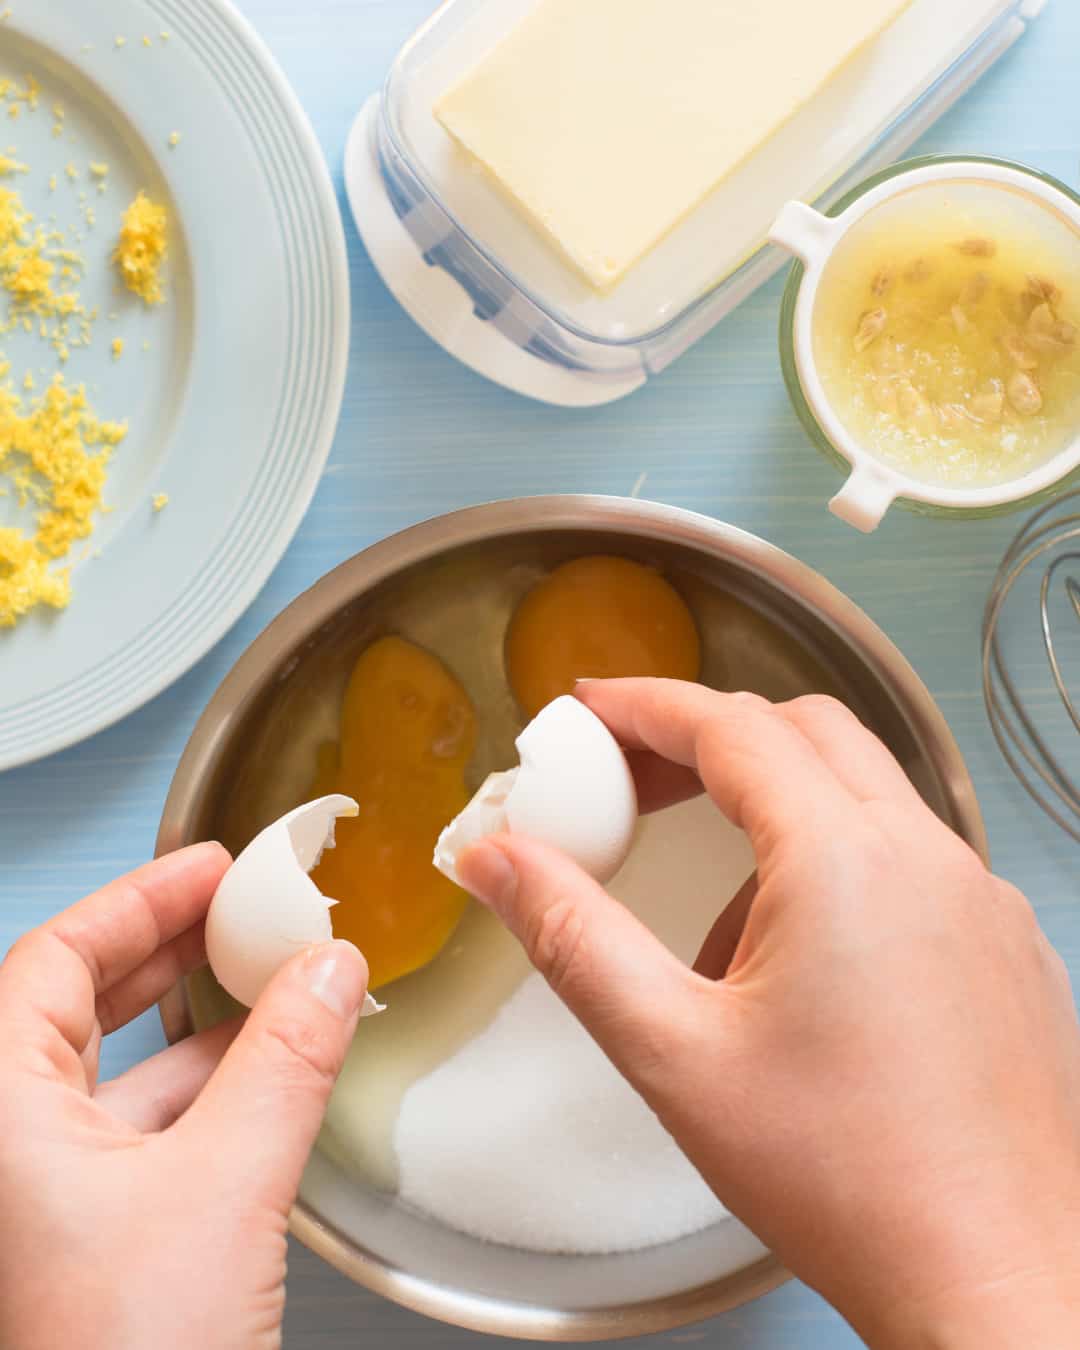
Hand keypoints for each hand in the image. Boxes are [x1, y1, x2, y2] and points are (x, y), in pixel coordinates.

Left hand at [0, 845, 367, 1349]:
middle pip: (79, 1008)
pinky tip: (269, 1079)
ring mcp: (45, 1203)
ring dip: (201, 1028)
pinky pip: (145, 1136)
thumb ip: (285, 1062)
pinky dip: (208, 1094)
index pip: (54, 961)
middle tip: (241, 910)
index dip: (137, 899)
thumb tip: (330, 971)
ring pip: (119, 1076)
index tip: (209, 865)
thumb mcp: (222, 1189)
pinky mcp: (92, 1245)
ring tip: (278, 987)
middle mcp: (7, 1151)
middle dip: (169, 952)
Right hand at [459, 680, 1079, 1349]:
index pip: (733, 728)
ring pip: (863, 794)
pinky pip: (911, 858)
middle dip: (710, 740)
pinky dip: (840, 863)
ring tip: (715, 934)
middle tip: (634, 784)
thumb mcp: (673, 1052)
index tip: (587, 704)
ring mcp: (981, 899)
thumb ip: (572, 936)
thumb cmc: (843, 1178)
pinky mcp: (1007, 947)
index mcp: (845, 860)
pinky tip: (805, 969)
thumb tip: (493, 857)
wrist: (996, 1285)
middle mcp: (929, 855)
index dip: (648, 705)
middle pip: (807, 732)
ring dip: (776, 813)